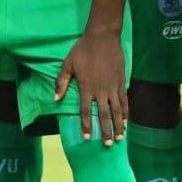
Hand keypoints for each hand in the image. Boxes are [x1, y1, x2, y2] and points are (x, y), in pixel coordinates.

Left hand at [54, 24, 127, 144]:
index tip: (87, 138)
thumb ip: (61, 82)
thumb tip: (55, 99)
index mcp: (86, 87)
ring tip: (120, 137)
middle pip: (104, 115)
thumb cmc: (82, 50)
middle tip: (107, 144)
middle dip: (106, 131)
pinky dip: (126, 111)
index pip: (86, 111)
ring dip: (118, 125)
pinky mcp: (121, 81)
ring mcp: (113, 86)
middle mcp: (101, 90)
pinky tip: (126, 120)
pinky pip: (124, 100)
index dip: (86, 125)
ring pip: (117, 110)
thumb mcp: (68, 64)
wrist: (103, 37)